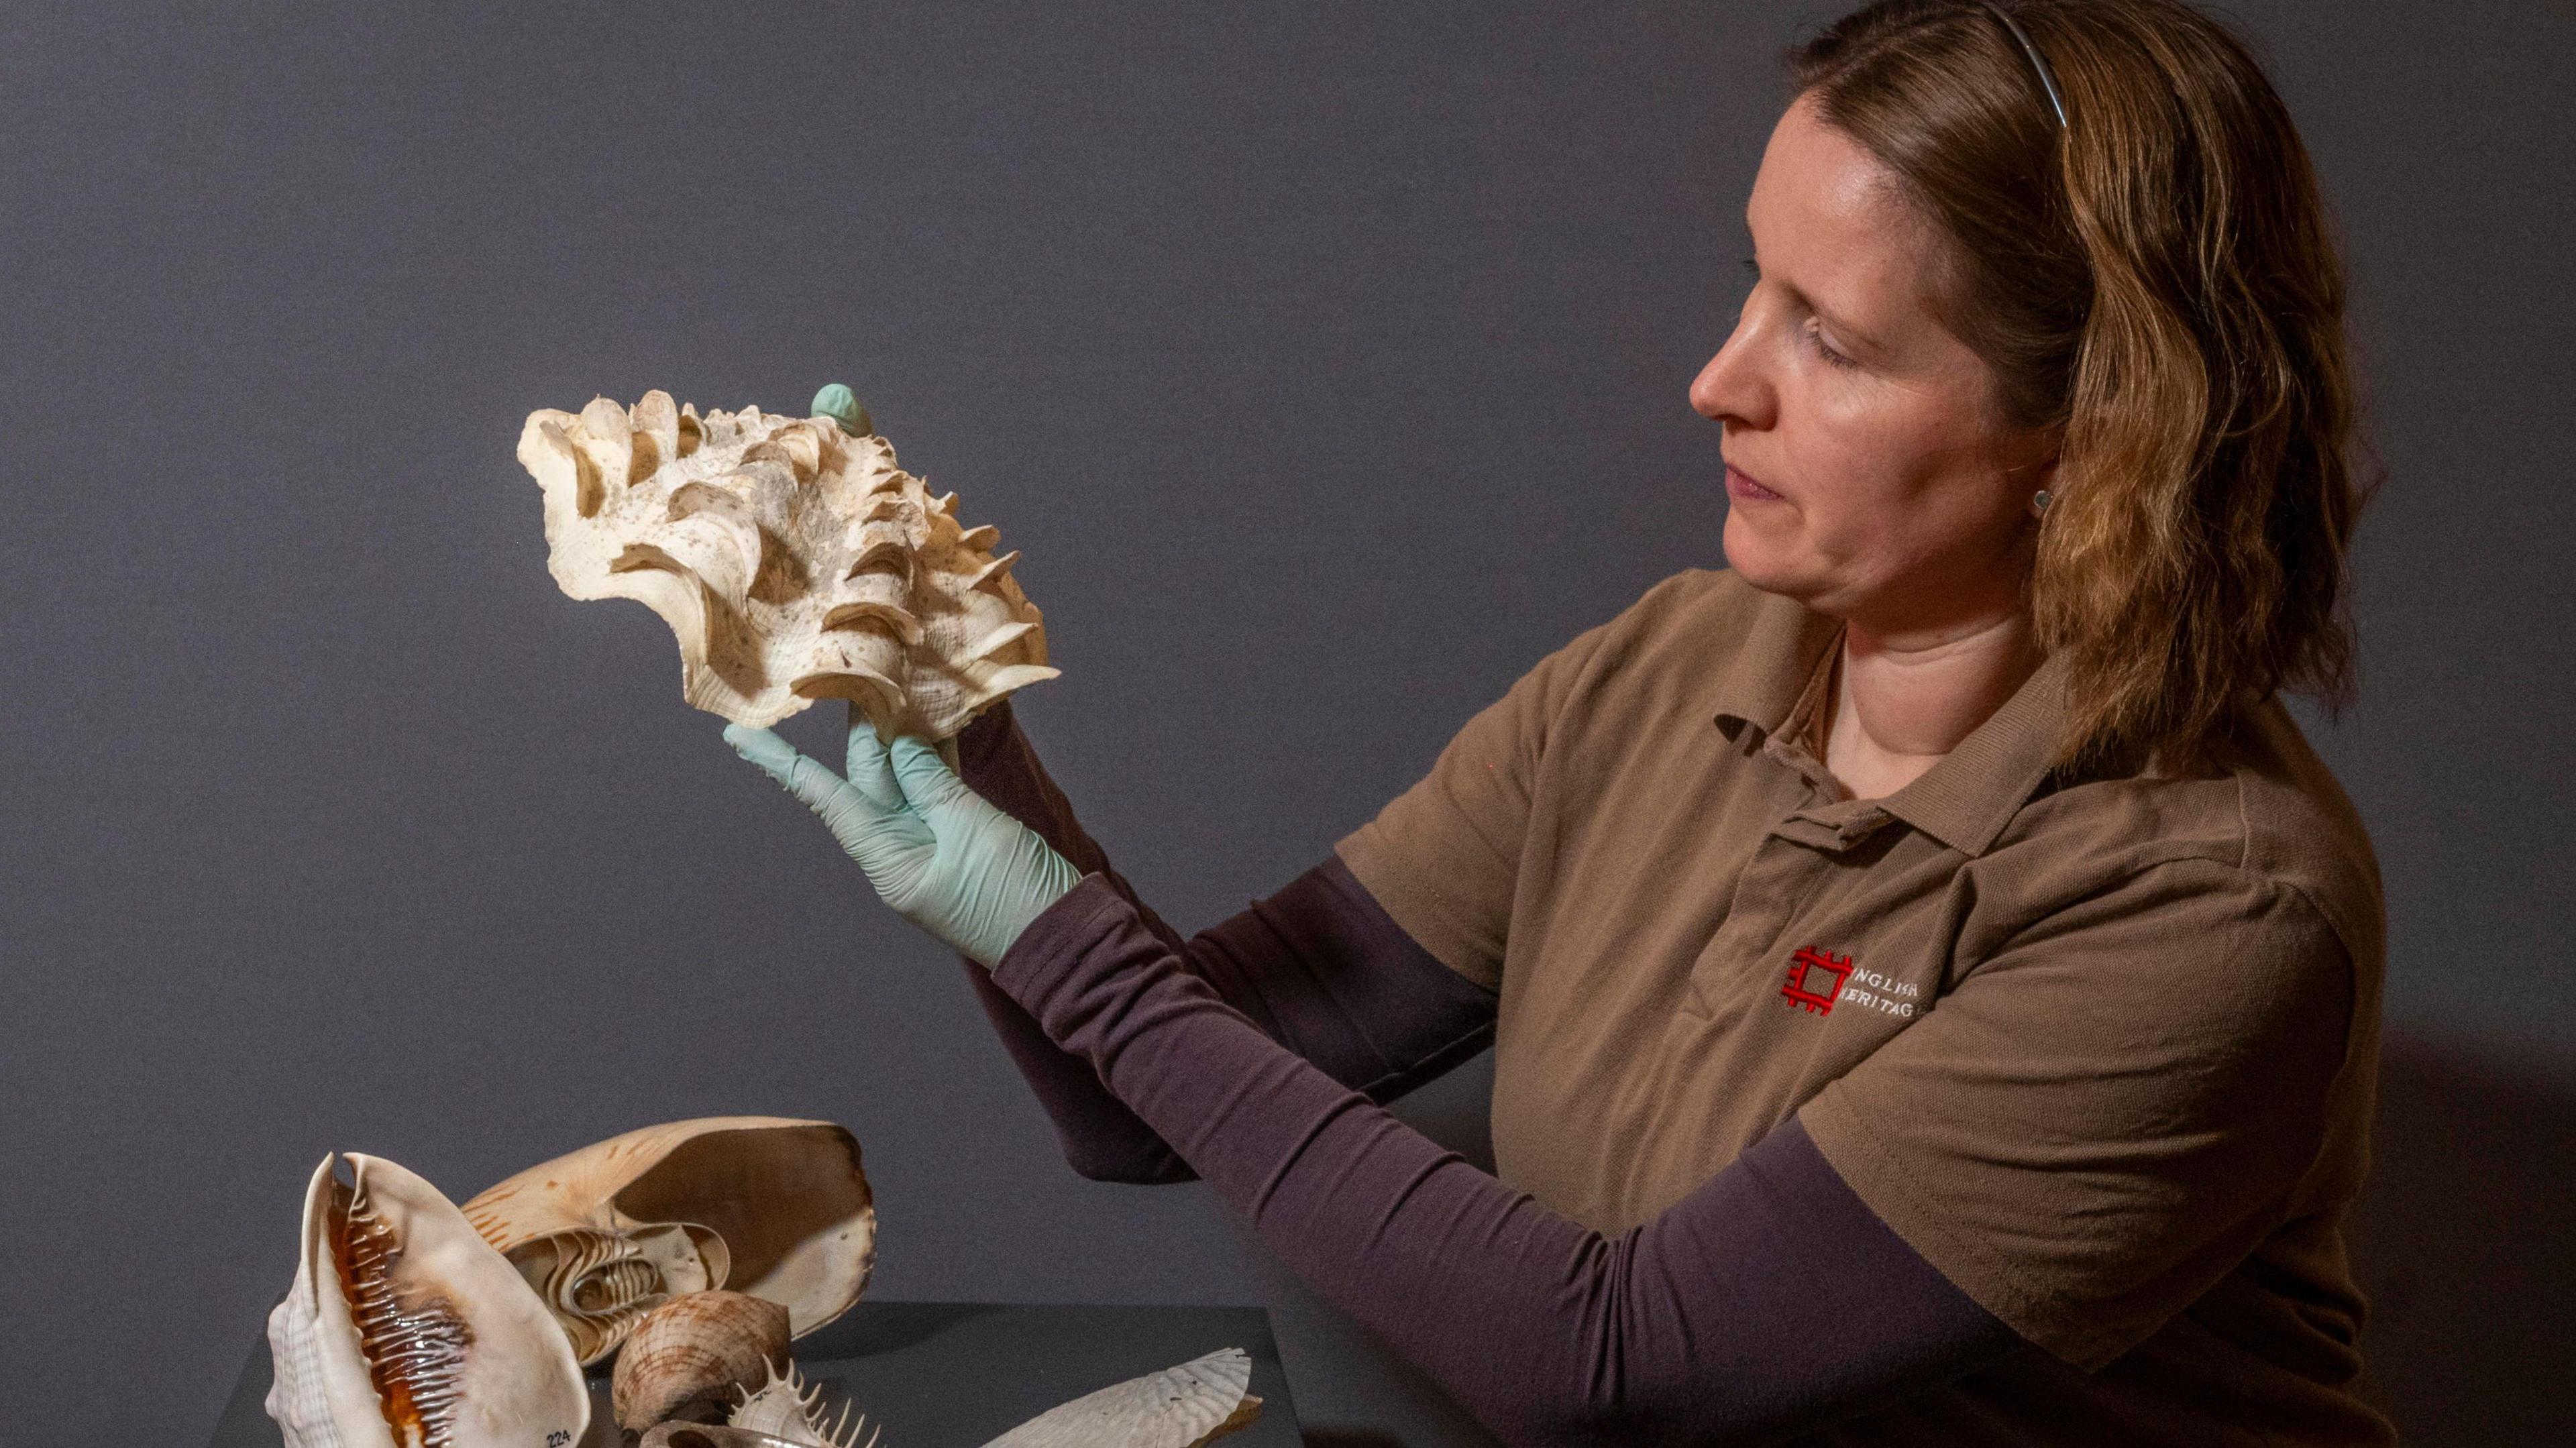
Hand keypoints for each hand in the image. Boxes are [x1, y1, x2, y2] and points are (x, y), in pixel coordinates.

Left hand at [724, 707, 1083, 967]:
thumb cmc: (1011, 895)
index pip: (822, 796)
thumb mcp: (968, 829)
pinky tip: (941, 716)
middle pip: (870, 773)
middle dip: (867, 722)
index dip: (779, 762)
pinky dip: (939, 752)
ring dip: (905, 732)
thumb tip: (902, 742)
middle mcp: (900, 847)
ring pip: (908, 775)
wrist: (1066, 940)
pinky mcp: (965, 835)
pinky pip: (940, 786)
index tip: (735, 736)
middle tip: (864, 663)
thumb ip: (931, 780)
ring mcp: (933, 841)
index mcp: (886, 855)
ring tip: (897, 678)